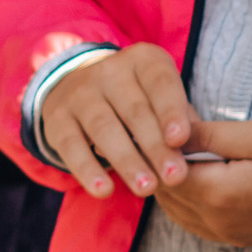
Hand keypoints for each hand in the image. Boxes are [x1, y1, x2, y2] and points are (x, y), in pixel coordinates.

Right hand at [37, 42, 193, 199]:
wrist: (78, 90)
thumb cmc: (138, 101)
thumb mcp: (162, 99)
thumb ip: (180, 122)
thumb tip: (194, 152)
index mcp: (143, 60)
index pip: (160, 83)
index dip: (170, 111)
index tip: (180, 140)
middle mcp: (108, 71)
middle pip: (134, 110)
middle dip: (155, 146)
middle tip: (174, 177)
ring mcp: (79, 94)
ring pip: (104, 128)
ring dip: (126, 161)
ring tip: (146, 189)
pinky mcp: (57, 119)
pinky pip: (72, 147)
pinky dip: (88, 170)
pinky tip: (104, 190)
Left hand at [155, 116, 251, 248]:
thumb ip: (209, 135)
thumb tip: (169, 131)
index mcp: (219, 194)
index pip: (164, 170)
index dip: (159, 143)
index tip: (166, 121)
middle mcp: (216, 221)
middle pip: (164, 191)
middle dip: (161, 162)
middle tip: (170, 132)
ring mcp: (224, 234)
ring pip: (173, 208)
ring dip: (170, 181)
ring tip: (182, 150)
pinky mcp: (233, 238)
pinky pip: (191, 221)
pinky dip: (184, 198)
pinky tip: (194, 175)